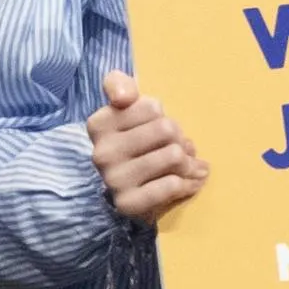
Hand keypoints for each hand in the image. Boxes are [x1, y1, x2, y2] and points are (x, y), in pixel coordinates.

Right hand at [86, 70, 205, 221]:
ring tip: (186, 164)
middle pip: (166, 129)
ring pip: (174, 156)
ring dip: (188, 161)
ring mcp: (113, 180)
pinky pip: (172, 185)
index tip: (157, 126)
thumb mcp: (126, 105)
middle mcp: (101, 153)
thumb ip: (118, 84)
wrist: (131, 187)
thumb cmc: (136, 138)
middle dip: (180, 138)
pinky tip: (188, 182)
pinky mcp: (128, 204)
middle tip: (179, 147)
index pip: (153, 107)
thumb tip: (123, 97)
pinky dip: (188, 183)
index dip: (163, 116)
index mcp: (99, 124)